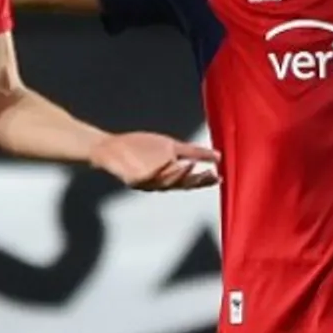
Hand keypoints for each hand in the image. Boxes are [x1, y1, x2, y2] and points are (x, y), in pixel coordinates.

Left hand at [90, 130, 217, 190]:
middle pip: (181, 185)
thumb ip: (194, 151)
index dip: (205, 180)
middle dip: (196, 181)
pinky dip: (160, 171)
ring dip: (179, 175)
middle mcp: (160, 183)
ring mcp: (146, 183)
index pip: (191, 181)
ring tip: (192, 164)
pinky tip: (169, 162)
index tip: (220, 176)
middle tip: (211, 175)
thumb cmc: (141, 148)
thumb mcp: (171, 147)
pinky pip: (148, 177)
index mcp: (171, 176)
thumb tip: (218, 155)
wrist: (113, 147)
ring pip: (166, 183)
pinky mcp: (133, 179)